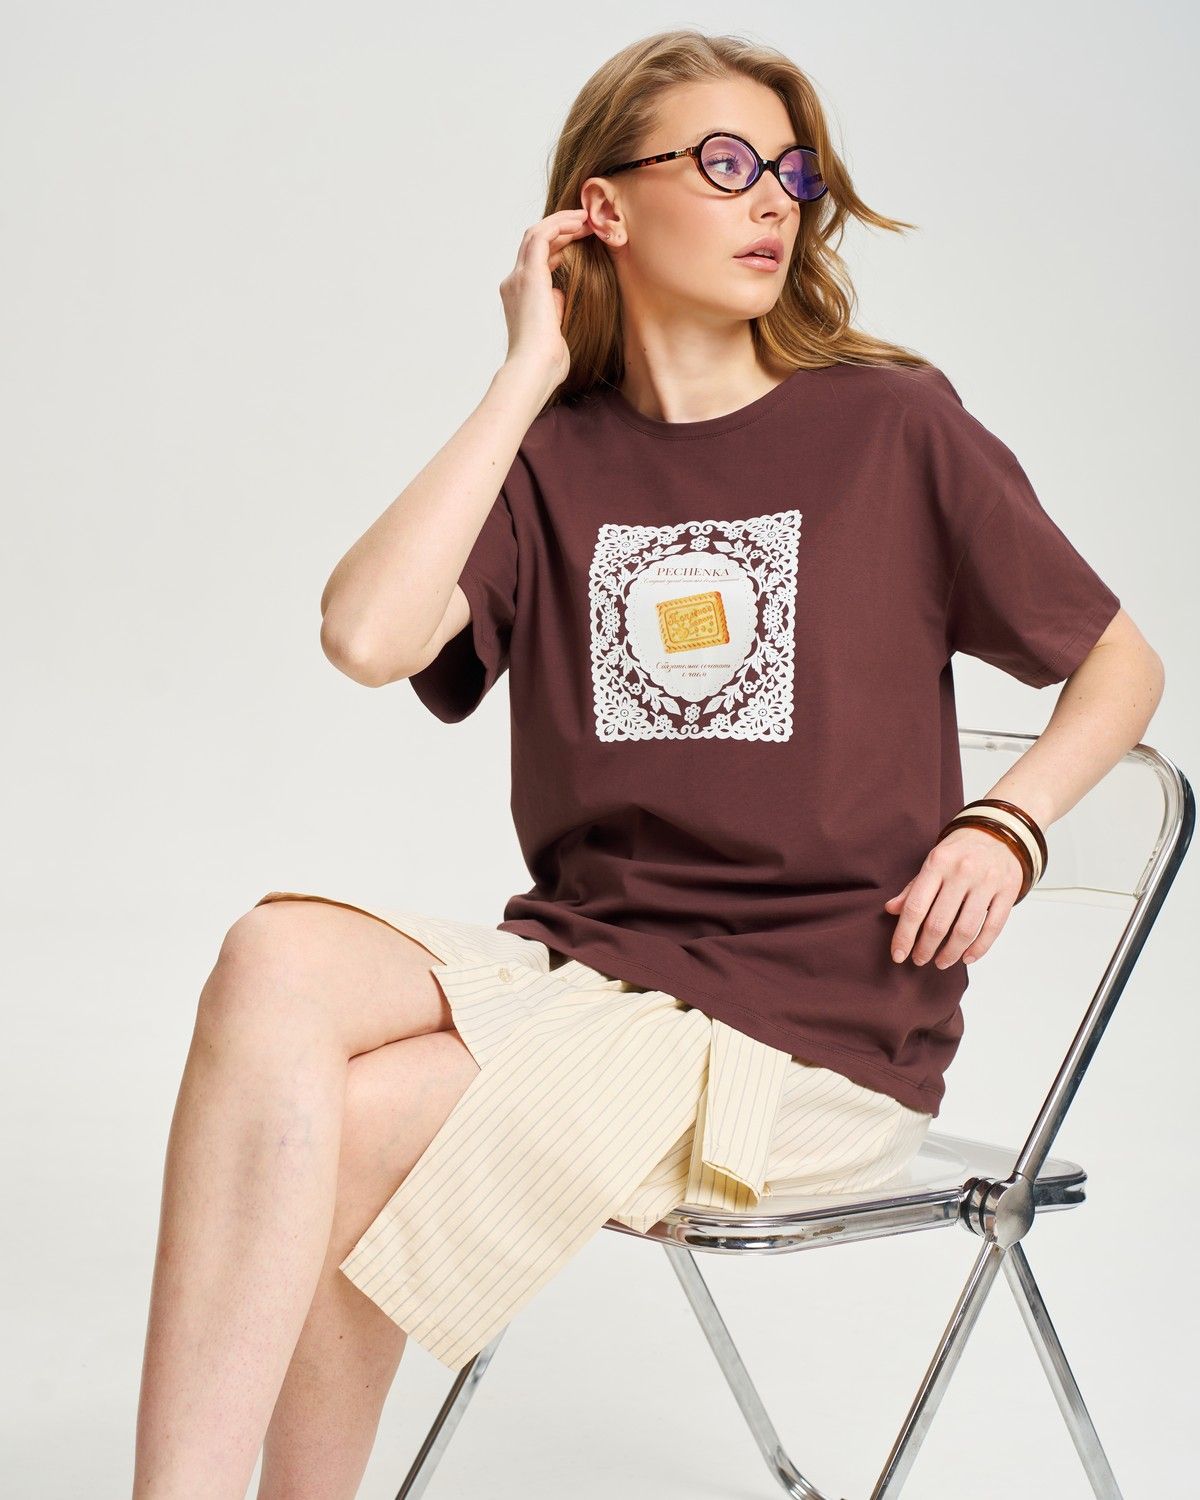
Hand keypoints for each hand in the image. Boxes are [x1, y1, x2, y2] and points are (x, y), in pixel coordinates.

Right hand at [499, 208, 596, 390]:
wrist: (535, 368)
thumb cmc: (547, 361)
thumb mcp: (554, 329)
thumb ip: (555, 308)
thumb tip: (560, 292)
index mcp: (519, 298)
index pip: (537, 262)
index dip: (559, 247)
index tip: (581, 242)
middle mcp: (514, 283)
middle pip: (535, 243)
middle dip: (561, 230)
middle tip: (587, 223)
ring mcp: (518, 278)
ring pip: (536, 234)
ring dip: (562, 222)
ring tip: (586, 218)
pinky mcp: (529, 274)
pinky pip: (541, 236)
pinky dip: (560, 225)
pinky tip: (580, 223)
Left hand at [883, 826, 1024, 968]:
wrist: (1001, 830)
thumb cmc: (961, 850)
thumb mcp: (933, 861)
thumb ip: (913, 888)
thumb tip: (891, 910)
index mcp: (938, 862)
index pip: (916, 907)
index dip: (905, 935)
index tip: (898, 954)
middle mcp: (962, 872)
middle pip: (939, 922)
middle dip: (925, 948)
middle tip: (919, 960)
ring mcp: (987, 882)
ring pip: (966, 930)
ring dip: (950, 953)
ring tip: (941, 962)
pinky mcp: (1008, 891)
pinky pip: (993, 928)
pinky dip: (979, 948)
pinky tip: (966, 958)